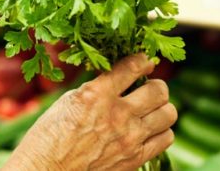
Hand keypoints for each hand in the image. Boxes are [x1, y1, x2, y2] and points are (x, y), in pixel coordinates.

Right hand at [6, 54, 176, 170]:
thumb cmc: (50, 135)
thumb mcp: (69, 100)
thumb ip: (98, 88)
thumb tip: (119, 76)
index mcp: (97, 94)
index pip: (133, 66)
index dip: (142, 60)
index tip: (144, 61)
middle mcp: (117, 114)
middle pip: (159, 90)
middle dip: (156, 85)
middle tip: (148, 88)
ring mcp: (129, 138)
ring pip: (169, 114)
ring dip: (161, 108)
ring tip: (151, 110)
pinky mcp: (135, 158)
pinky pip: (166, 139)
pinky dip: (161, 132)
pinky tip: (149, 130)